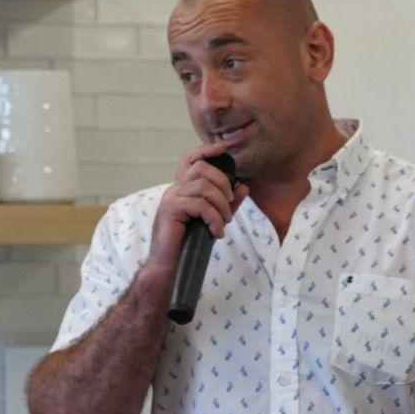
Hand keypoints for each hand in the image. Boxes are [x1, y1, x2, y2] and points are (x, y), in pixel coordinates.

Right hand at [146, 143, 246, 276]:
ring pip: (203, 187)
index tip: (222, 148)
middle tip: (229, 205)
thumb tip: (243, 186)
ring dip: (221, 205)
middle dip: (223, 184)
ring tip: (223, 222)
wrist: (170, 265)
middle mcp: (175, 189)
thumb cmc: (189, 243)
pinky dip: (214, 219)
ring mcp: (171, 197)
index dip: (205, 150)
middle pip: (201, 169)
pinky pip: (200, 205)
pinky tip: (216, 232)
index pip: (190, 159)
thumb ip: (228, 203)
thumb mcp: (213, 219)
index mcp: (183, 188)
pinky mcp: (171, 209)